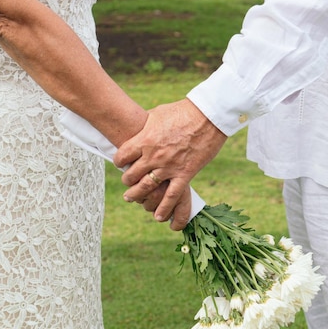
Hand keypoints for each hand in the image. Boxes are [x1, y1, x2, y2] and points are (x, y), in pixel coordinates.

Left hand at [114, 98, 226, 227]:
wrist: (207, 116)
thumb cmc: (182, 111)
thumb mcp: (157, 114)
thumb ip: (145, 126)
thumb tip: (138, 127)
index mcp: (144, 140)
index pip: (122, 157)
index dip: (119, 161)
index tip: (121, 163)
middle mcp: (153, 156)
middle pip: (132, 174)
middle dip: (127, 180)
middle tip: (127, 182)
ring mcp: (168, 167)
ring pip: (146, 187)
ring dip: (137, 195)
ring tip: (132, 199)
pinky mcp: (184, 174)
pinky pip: (171, 196)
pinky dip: (164, 208)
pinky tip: (158, 216)